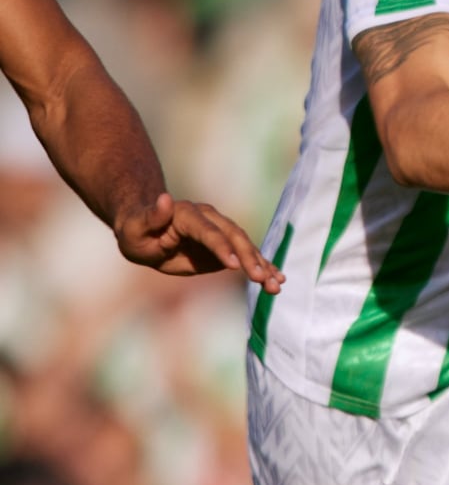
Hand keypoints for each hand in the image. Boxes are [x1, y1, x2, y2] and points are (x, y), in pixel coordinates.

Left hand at [115, 192, 284, 292]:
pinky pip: (248, 256)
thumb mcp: (135, 229)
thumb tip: (164, 197)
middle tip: (261, 279)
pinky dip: (263, 267)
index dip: (222, 248)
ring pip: (247, 247)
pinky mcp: (228, 246)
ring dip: (263, 266)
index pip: (209, 232)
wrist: (149, 232)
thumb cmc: (137, 233)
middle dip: (250, 259)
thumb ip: (152, 216)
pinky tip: (278, 280)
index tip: (234, 267)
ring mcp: (222, 231)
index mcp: (189, 215)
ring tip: (276, 286)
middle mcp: (211, 219)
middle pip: (235, 238)